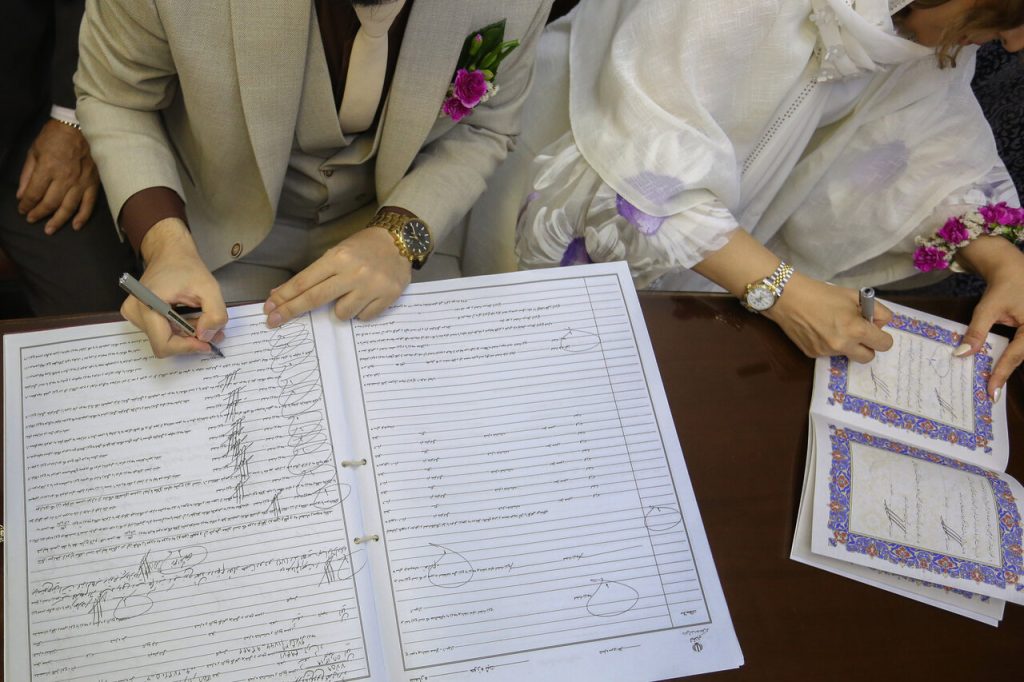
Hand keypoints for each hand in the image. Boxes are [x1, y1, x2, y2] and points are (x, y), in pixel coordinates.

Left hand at [17, 120, 100, 233]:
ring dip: (57, 220)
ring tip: (49, 229)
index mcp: (48, 168)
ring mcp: (81, 182)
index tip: (22, 210)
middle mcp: (64, 178)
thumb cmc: (54, 137)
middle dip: (38, 213)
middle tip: (32, 219)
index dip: (26, 204)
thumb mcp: (34, 151)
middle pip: (50, 203)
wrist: (79, 127)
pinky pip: (89, 204)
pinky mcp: (93, 183)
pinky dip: (82, 217)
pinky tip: (75, 226)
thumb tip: (21, 195)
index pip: (34, 193)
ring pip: (68, 207)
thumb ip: (27, 174)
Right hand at [121, 218, 226, 357]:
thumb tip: (206, 337)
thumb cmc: (186, 266)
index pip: (163, 344)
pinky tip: (191, 319)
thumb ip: (215, 314)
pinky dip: (179, 329)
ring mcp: (133, 313)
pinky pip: (160, 331)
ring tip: (203, 322)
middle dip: (190, 341)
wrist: (170, 252)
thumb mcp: (210, 288)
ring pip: (164, 339)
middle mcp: (135, 312)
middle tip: (212, 333)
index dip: (186, 348)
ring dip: (186, 335)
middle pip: (164, 343)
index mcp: (147, 305)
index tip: (206, 343)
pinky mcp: (138, 314)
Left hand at [264, 226, 411, 326]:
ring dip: (339, 309)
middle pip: (314, 299)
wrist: (400, 241)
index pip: (304, 281)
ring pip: (341, 314)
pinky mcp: (387, 297)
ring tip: (350, 295)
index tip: (269, 308)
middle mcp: (353, 272)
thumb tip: (283, 292)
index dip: (284, 297)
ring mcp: (371, 286)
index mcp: (338, 258)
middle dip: (291, 311)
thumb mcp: (336, 253)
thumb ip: (313, 274)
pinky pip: (363, 317)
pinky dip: (360, 312)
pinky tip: (365, 298)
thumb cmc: (364, 247)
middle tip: (274, 321)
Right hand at [764, 274, 893, 362]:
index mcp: (856, 329)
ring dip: (847, 344)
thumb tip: (880, 323)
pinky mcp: (813, 354)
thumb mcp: (854, 295)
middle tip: (858, 332)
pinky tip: (818, 329)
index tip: (874, 327)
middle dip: (868, 346)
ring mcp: (826, 352)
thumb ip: (876, 310)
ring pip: (847, 354)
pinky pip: (829, 353)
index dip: (882, 335)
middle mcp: (842, 345)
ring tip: (833, 325)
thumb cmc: (822, 293)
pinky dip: (829, 343)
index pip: (884, 344)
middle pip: (868, 357)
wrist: (788, 297)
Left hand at [955, 236, 1023, 398]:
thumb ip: (976, 332)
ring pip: (1021, 354)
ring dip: (1007, 367)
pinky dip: (1008, 357)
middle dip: (1005, 374)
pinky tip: (997, 369)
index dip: (1002, 373)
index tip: (991, 391)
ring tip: (992, 385)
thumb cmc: (1003, 286)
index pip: (1015, 355)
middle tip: (990, 394)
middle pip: (1021, 357)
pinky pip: (1020, 348)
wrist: (1012, 268)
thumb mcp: (987, 308)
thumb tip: (961, 354)